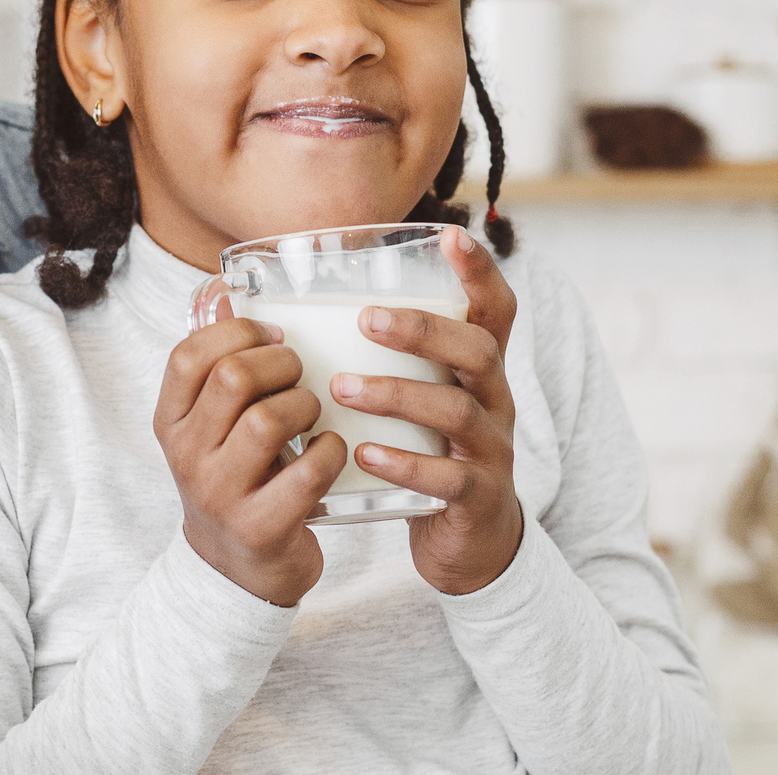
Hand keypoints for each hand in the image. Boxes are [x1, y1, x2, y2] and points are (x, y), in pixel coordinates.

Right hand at [155, 316, 346, 606]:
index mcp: (170, 421)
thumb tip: (225, 296)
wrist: (233, 571)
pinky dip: (332, 451)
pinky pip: (308, 472)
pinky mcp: (261, 527)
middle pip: (233, 378)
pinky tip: (332, 450)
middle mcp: (187, 455)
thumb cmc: (232, 479)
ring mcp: (220, 494)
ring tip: (314, 412)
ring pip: (269, 420)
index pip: (188, 355)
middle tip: (301, 372)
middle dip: (282, 363)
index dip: (237, 332)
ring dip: (307, 405)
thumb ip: (215, 367)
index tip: (272, 335)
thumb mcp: (208, 426)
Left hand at [329, 225, 523, 594]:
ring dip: (398, 395)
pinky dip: (405, 464)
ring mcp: (491, 449)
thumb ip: (374, 356)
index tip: (450, 235)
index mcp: (478, 369)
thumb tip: (282, 310)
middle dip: (423, 331)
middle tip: (366, 320)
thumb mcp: (415, 396)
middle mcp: (494, 400)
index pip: (495, 310)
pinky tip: (363, 454)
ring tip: (342, 389)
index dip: (480, 272)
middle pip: (478, 350)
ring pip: (458, 412)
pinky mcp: (478, 497)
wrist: (468, 542)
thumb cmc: (423, 449)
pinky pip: (450, 478)